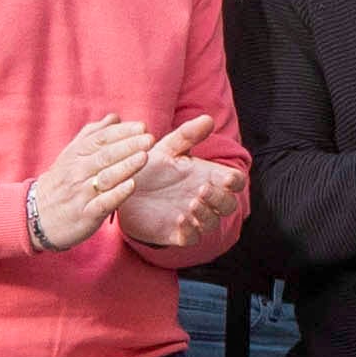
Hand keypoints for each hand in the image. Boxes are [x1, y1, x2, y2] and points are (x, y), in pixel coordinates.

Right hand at [26, 114, 157, 249]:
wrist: (36, 216)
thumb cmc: (61, 182)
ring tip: (144, 156)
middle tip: (149, 138)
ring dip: (125, 166)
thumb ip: (92, 135)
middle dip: (128, 145)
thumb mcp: (71, 155)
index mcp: (76, 155)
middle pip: (105, 155)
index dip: (122, 132)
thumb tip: (114, 117)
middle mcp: (78, 172)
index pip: (101, 139)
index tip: (142, 126)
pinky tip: (132, 185)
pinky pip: (102, 203)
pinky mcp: (85, 214)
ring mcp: (81, 193)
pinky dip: (116, 194)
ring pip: (105, 177)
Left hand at [119, 121, 245, 251]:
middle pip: (228, 204)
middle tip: (201, 190)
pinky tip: (179, 218)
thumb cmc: (148, 168)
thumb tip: (207, 118)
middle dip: (219, 199)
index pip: (235, 182)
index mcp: (208, 178)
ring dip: (206, 214)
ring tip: (190, 204)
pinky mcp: (177, 233)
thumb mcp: (166, 149)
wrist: (120, 191)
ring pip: (213, 222)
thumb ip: (186, 136)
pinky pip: (192, 237)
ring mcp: (192, 218)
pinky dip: (189, 230)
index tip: (227, 178)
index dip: (235, 182)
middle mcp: (204, 200)